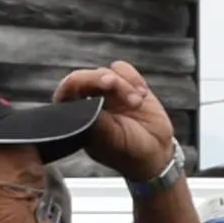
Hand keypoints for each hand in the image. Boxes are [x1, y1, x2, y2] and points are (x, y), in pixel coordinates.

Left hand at [60, 59, 183, 182]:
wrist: (157, 153)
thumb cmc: (130, 153)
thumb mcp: (114, 142)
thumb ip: (98, 123)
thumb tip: (85, 106)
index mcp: (77, 117)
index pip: (67, 92)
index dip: (77, 83)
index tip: (97, 86)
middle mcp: (88, 102)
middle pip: (86, 78)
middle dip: (102, 80)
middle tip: (114, 84)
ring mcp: (107, 93)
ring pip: (107, 72)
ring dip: (124, 85)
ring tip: (137, 103)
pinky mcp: (125, 84)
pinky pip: (122, 69)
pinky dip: (133, 79)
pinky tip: (142, 94)